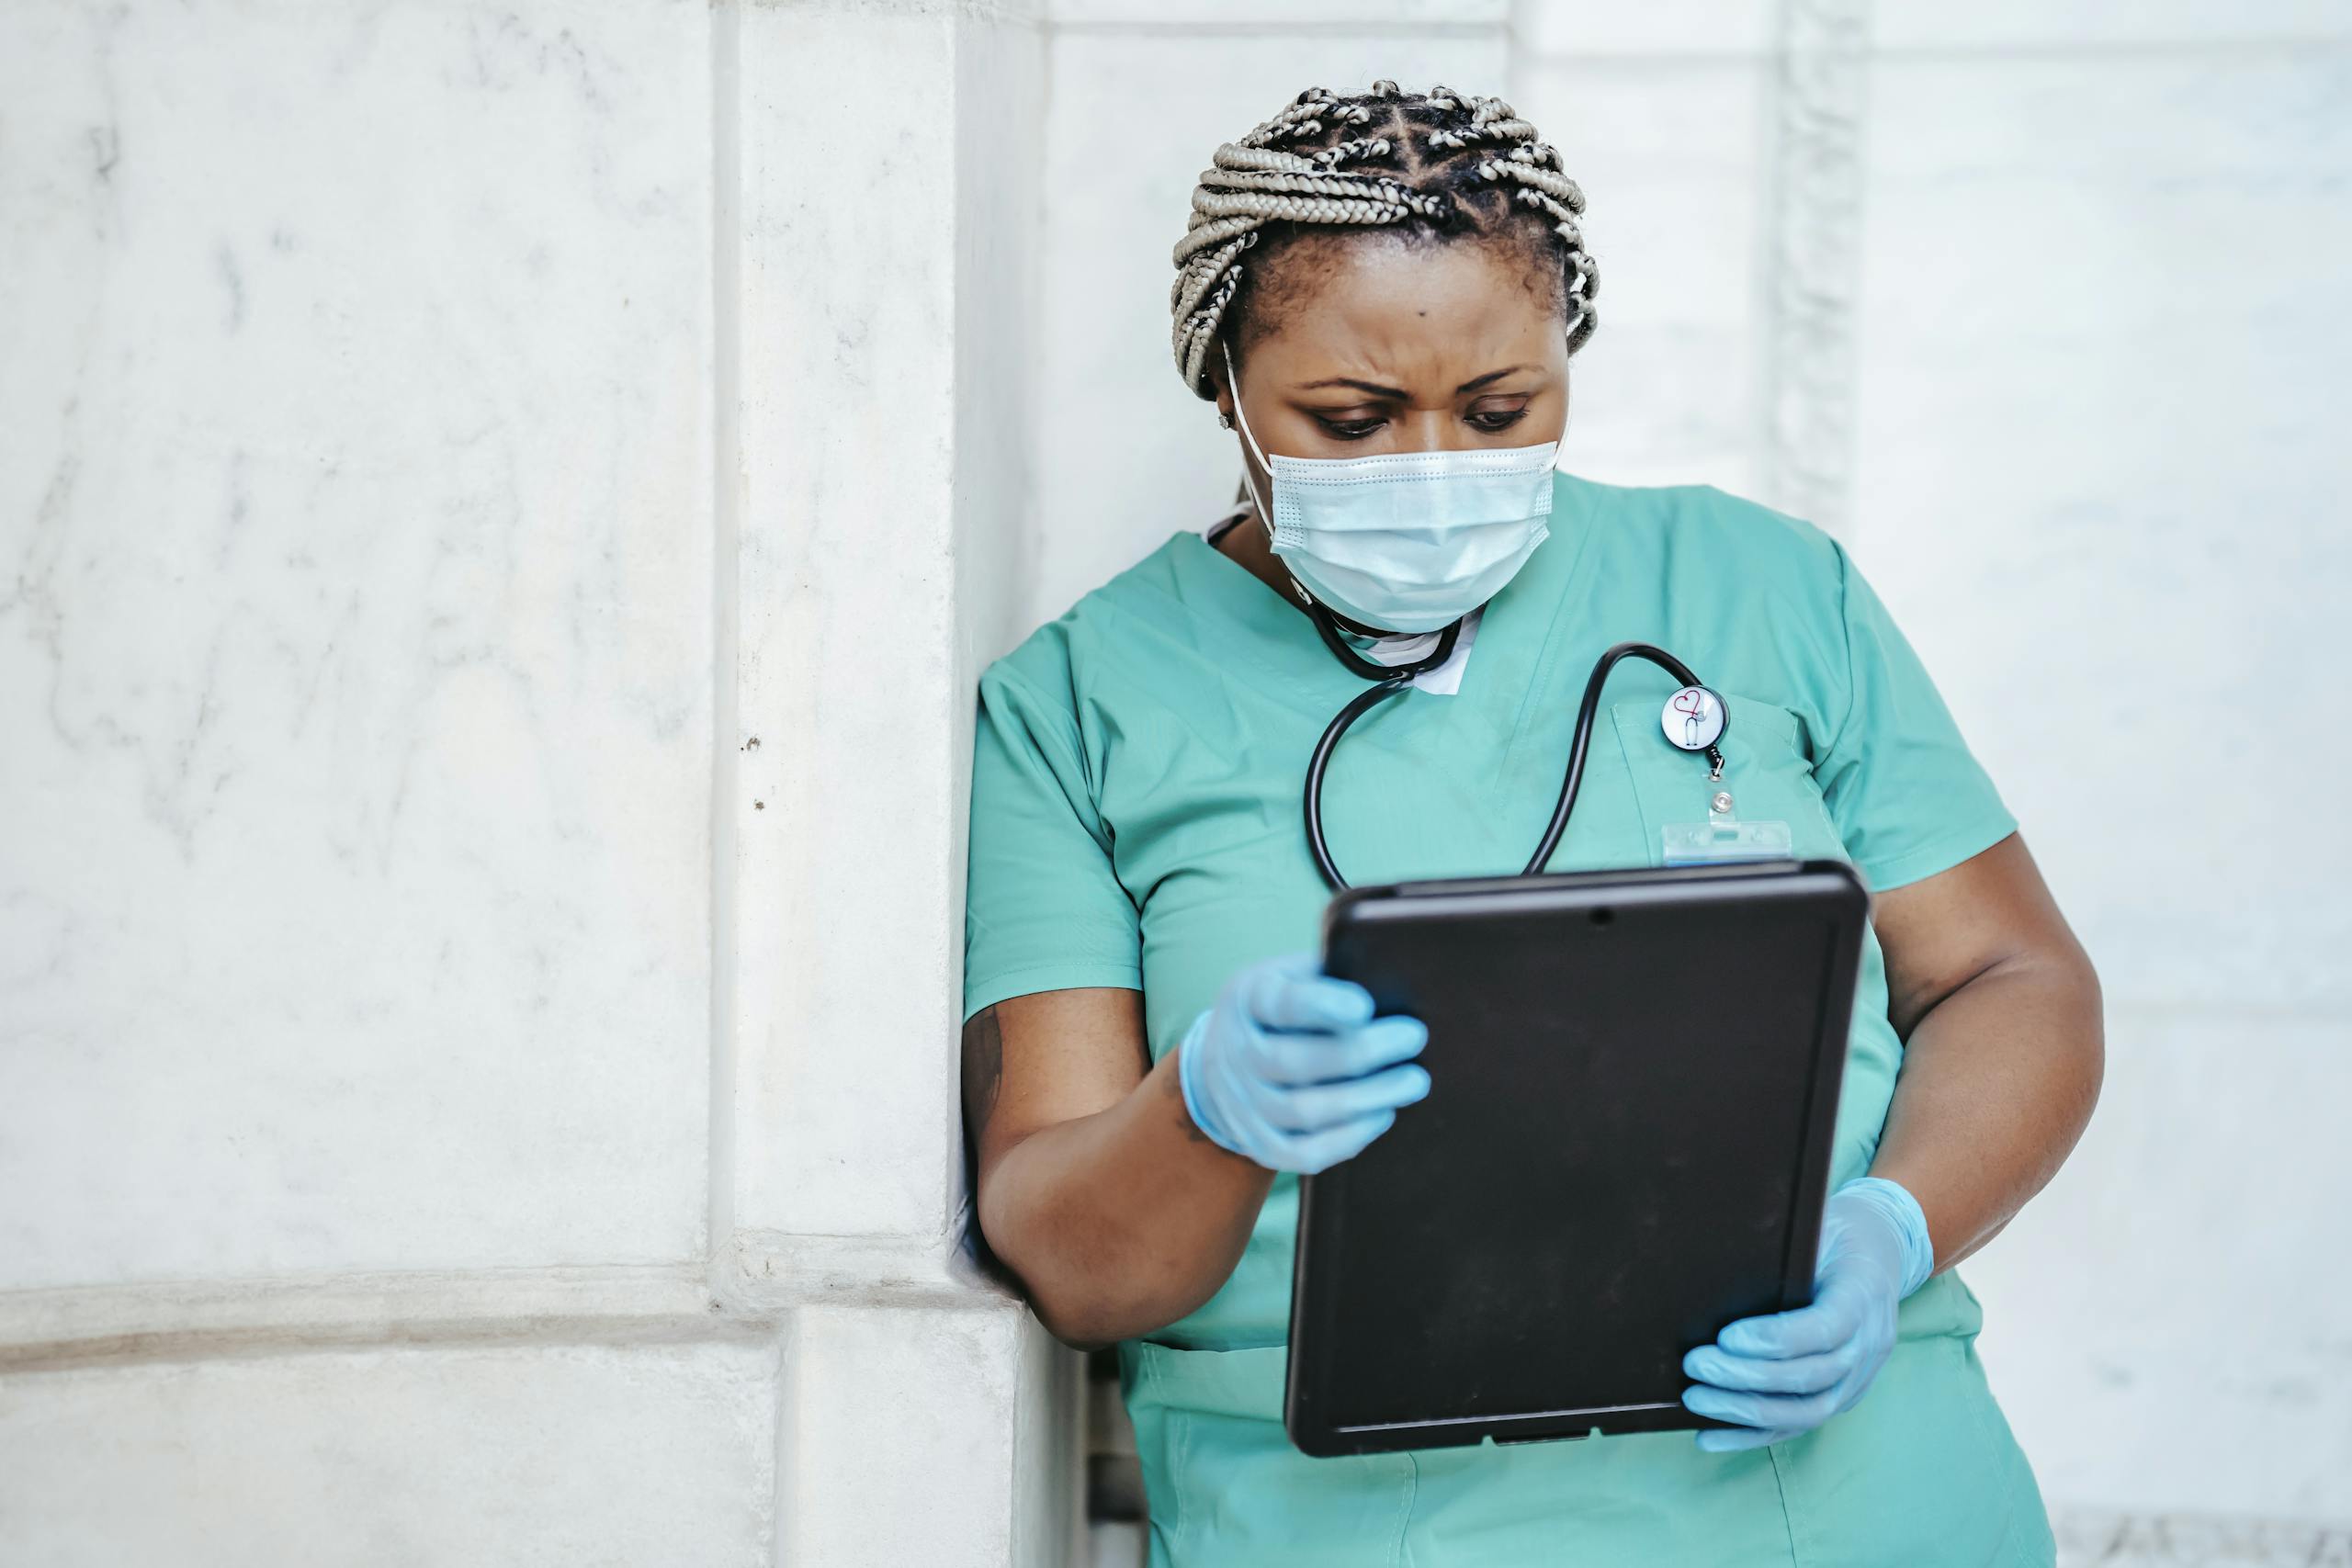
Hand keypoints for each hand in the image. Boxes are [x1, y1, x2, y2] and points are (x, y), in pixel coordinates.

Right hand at [1176, 951, 1430, 1173]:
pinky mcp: (1259, 1142)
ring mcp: (1244, 1104)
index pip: (1280, 1004)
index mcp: (1249, 1000)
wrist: (1225, 1060)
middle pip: (1298, 1062)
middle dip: (1364, 1053)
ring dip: (1367, 1098)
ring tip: (1414, 1081)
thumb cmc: (1282, 1008)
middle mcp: (1238, 1053)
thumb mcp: (1291, 974)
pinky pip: (1303, 1154)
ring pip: (1306, 1111)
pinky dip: (1347, 1139)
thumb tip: (1392, 978)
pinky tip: (1382, 1115)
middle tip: (1414, 1037)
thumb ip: (1329, 974)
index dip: (1321, 1006)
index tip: (1365, 1006)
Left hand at [1680, 1176, 1935, 1451]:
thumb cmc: (1833, 1234)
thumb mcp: (1815, 1225)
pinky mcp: (1843, 1395)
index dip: (1777, 1339)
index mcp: (1863, 1293)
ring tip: (1696, 1399)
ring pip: (1808, 1411)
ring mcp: (1861, 1376)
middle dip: (1748, 1377)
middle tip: (1696, 1364)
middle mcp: (1870, 1341)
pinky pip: (1800, 1424)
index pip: (1826, 1328)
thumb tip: (1714, 1263)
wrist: (1878, 1250)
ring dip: (1747, 1411)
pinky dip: (1753, 1434)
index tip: (1726, 1337)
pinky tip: (1709, 1436)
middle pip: (1813, 1376)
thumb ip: (1780, 1248)